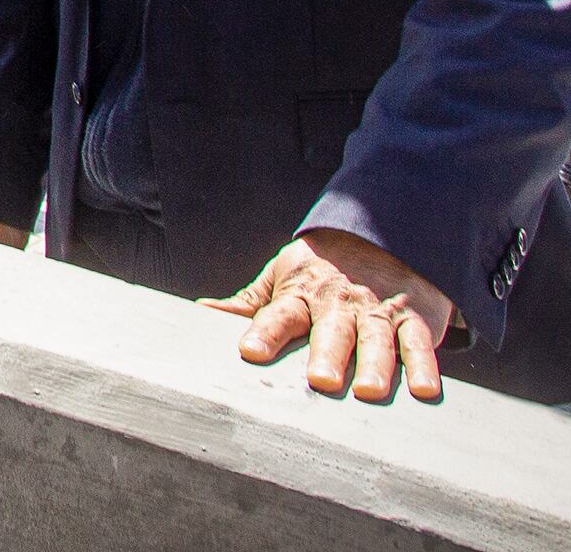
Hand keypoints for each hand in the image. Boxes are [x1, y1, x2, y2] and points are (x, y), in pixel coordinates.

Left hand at [204, 228, 449, 402]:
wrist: (382, 234)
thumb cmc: (322, 269)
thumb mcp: (282, 277)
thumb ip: (249, 304)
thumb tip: (201, 313)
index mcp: (301, 293)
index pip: (279, 313)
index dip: (264, 332)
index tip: (250, 352)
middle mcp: (339, 303)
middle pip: (331, 331)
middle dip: (325, 355)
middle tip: (320, 382)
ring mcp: (378, 310)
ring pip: (377, 339)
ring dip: (375, 365)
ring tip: (369, 391)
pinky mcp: (414, 318)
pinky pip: (420, 343)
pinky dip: (424, 366)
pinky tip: (424, 391)